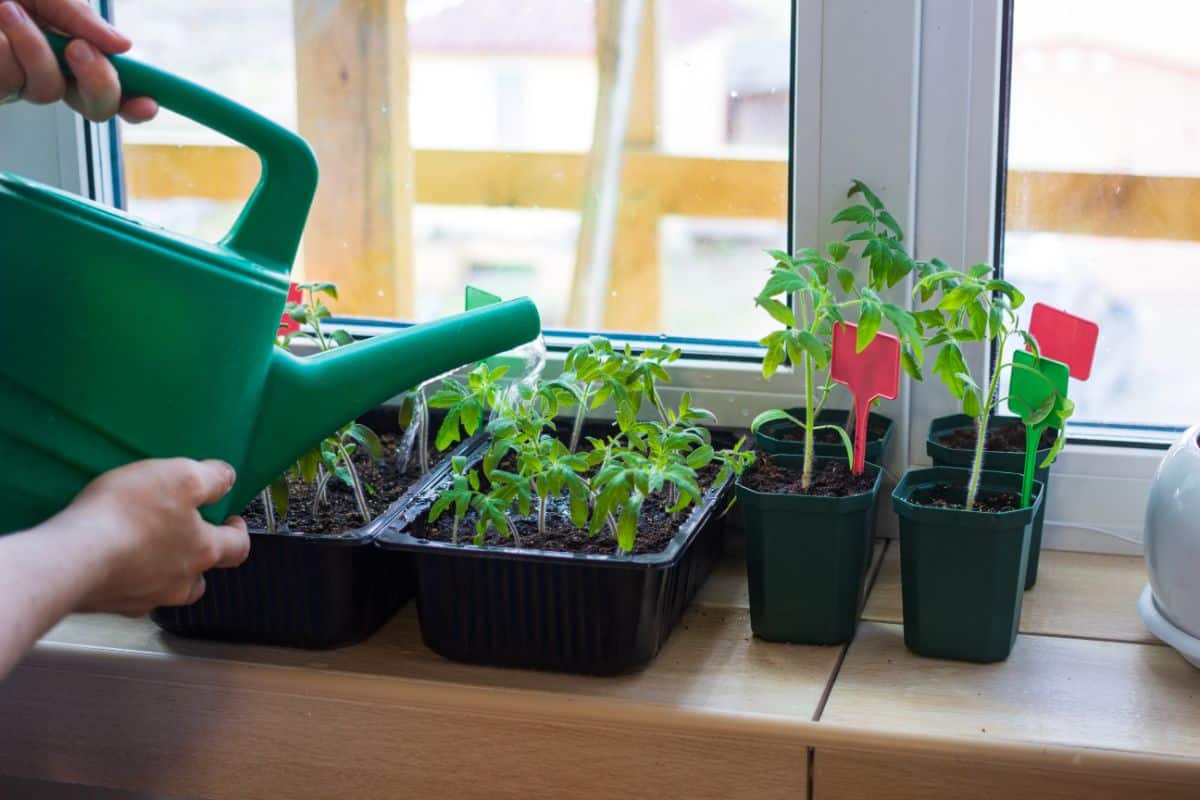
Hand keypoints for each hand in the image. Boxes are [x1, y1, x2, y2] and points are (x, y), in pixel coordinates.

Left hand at [0, 0, 155, 121]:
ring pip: (48, 90)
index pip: (112, 84)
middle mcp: (46, 71)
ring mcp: (15, 83)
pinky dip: (7, 48)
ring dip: (34, 48)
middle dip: (98, 82)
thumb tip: (122, 45)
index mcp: (67, 49)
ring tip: (8, 10)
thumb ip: (78, 16)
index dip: (134, 100)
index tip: (149, 102)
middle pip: (95, 107)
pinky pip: (12, 81)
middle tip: (80, 49)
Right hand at [60, 458, 250, 615]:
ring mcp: (144, 598)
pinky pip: (129, 593)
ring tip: (149, 550)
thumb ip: (210, 478)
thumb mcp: (180, 477)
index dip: (238, 533)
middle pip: (202, 577)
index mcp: (203, 551)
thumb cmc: (130, 514)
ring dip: (164, 572)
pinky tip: (113, 562)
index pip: (238, 548)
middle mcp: (180, 582)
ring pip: (166, 589)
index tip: (232, 521)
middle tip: (187, 537)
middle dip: (200, 558)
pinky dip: (127, 578)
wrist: (71, 558)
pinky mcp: (110, 604)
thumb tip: (228, 479)